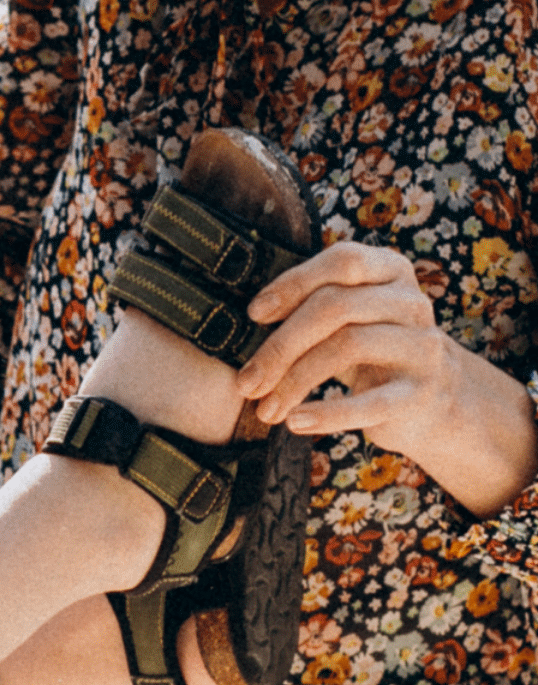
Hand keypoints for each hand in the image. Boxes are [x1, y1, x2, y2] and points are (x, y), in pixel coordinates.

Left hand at [241, 240, 537, 515]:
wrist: (437, 399)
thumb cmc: (374, 350)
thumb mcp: (351, 317)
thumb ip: (314, 303)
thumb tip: (255, 314)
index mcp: (391, 271)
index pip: (341, 262)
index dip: (293, 284)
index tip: (254, 314)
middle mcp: (412, 302)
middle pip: (335, 307)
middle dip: (280, 345)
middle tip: (246, 382)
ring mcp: (421, 346)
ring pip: (347, 346)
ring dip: (294, 382)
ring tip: (265, 409)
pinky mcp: (421, 392)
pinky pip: (369, 402)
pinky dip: (327, 414)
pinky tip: (296, 422)